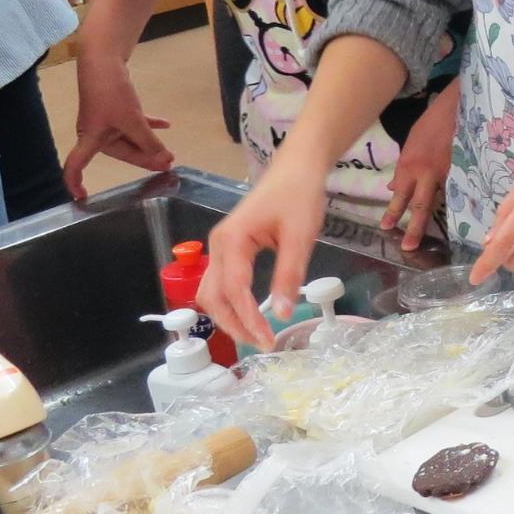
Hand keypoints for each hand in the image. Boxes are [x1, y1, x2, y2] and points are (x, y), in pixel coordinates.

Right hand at [64, 61, 172, 198]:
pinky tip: (167, 124)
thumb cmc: (111, 93)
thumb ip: (148, 141)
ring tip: (171, 152)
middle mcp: (95, 134)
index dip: (75, 182)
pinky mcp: (115, 109)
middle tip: (169, 165)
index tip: (82, 197)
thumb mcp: (132, 120)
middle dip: (145, 159)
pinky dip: (149, 125)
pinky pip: (134, 124)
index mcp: (90, 139)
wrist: (104, 61)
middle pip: (121, 153)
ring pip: (130, 139)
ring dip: (149, 144)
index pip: (76, 166)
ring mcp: (105, 121)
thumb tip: (165, 160)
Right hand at [203, 161, 326, 347]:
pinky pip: (221, 283)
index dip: (248, 318)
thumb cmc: (298, 196)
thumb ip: (289, 274)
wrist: (296, 169)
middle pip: (213, 297)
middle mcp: (218, 246)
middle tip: (261, 344)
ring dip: (229, 317)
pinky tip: (250, 315)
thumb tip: (281, 313)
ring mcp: (221, 248)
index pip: (234, 290)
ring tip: (256, 334)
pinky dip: (231, 304)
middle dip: (233, 324)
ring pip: (212, 292)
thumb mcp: (300, 236)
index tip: (266, 339)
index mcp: (232, 240)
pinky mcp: (230, 249)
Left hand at [382, 78, 459, 250]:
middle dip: (413, 228)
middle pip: (419, 205)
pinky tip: (458, 218)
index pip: (399, 195)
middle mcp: (426, 173)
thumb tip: (394, 187)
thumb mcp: (411, 143)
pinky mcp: (464, 171)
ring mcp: (447, 173)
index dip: (393, 212)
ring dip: (432, 221)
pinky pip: (457, 192)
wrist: (456, 105)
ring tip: (430, 240)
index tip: (385, 228)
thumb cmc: (432, 122)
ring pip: (438, 202)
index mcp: (410, 165)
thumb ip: (404, 169)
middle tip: (408, 248)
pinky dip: (455, 204)